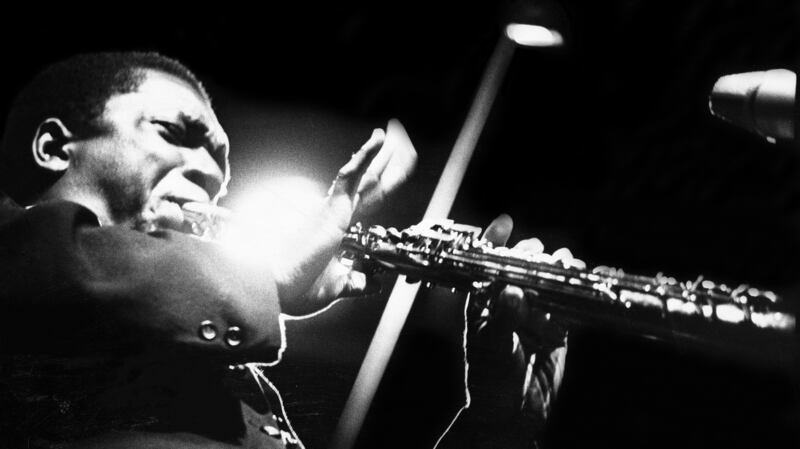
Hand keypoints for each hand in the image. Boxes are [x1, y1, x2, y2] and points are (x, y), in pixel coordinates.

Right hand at [277, 120, 416, 315]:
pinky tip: (378, 140)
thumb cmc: (297, 289)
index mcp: (340, 229)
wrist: (276, 291)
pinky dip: (364, 157)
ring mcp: (334, 210)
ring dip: (381, 154)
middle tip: (401, 139)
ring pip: (365, 176)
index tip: (399, 163)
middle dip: (387, 161)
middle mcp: (338, 214)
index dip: (385, 179)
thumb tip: (375, 282)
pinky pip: (349, 177)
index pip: (369, 197)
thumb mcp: (339, 287)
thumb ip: (357, 281)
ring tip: (394, 133)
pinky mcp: (331, 210)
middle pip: (371, 182)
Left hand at [461, 214, 578, 434]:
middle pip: (525, 266)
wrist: (510, 416)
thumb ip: (504, 320)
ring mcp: (535, 313)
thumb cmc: (489, 381)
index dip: (496, 239)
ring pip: (551, 281)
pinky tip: (594, 280)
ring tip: (570, 268)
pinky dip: (582, 293)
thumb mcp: (492, 348)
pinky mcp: (559, 328)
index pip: (488, 262)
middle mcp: (509, 301)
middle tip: (547, 259)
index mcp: (484, 300)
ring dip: (561, 272)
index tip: (507, 222)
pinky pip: (572, 305)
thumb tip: (514, 293)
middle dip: (536, 257)